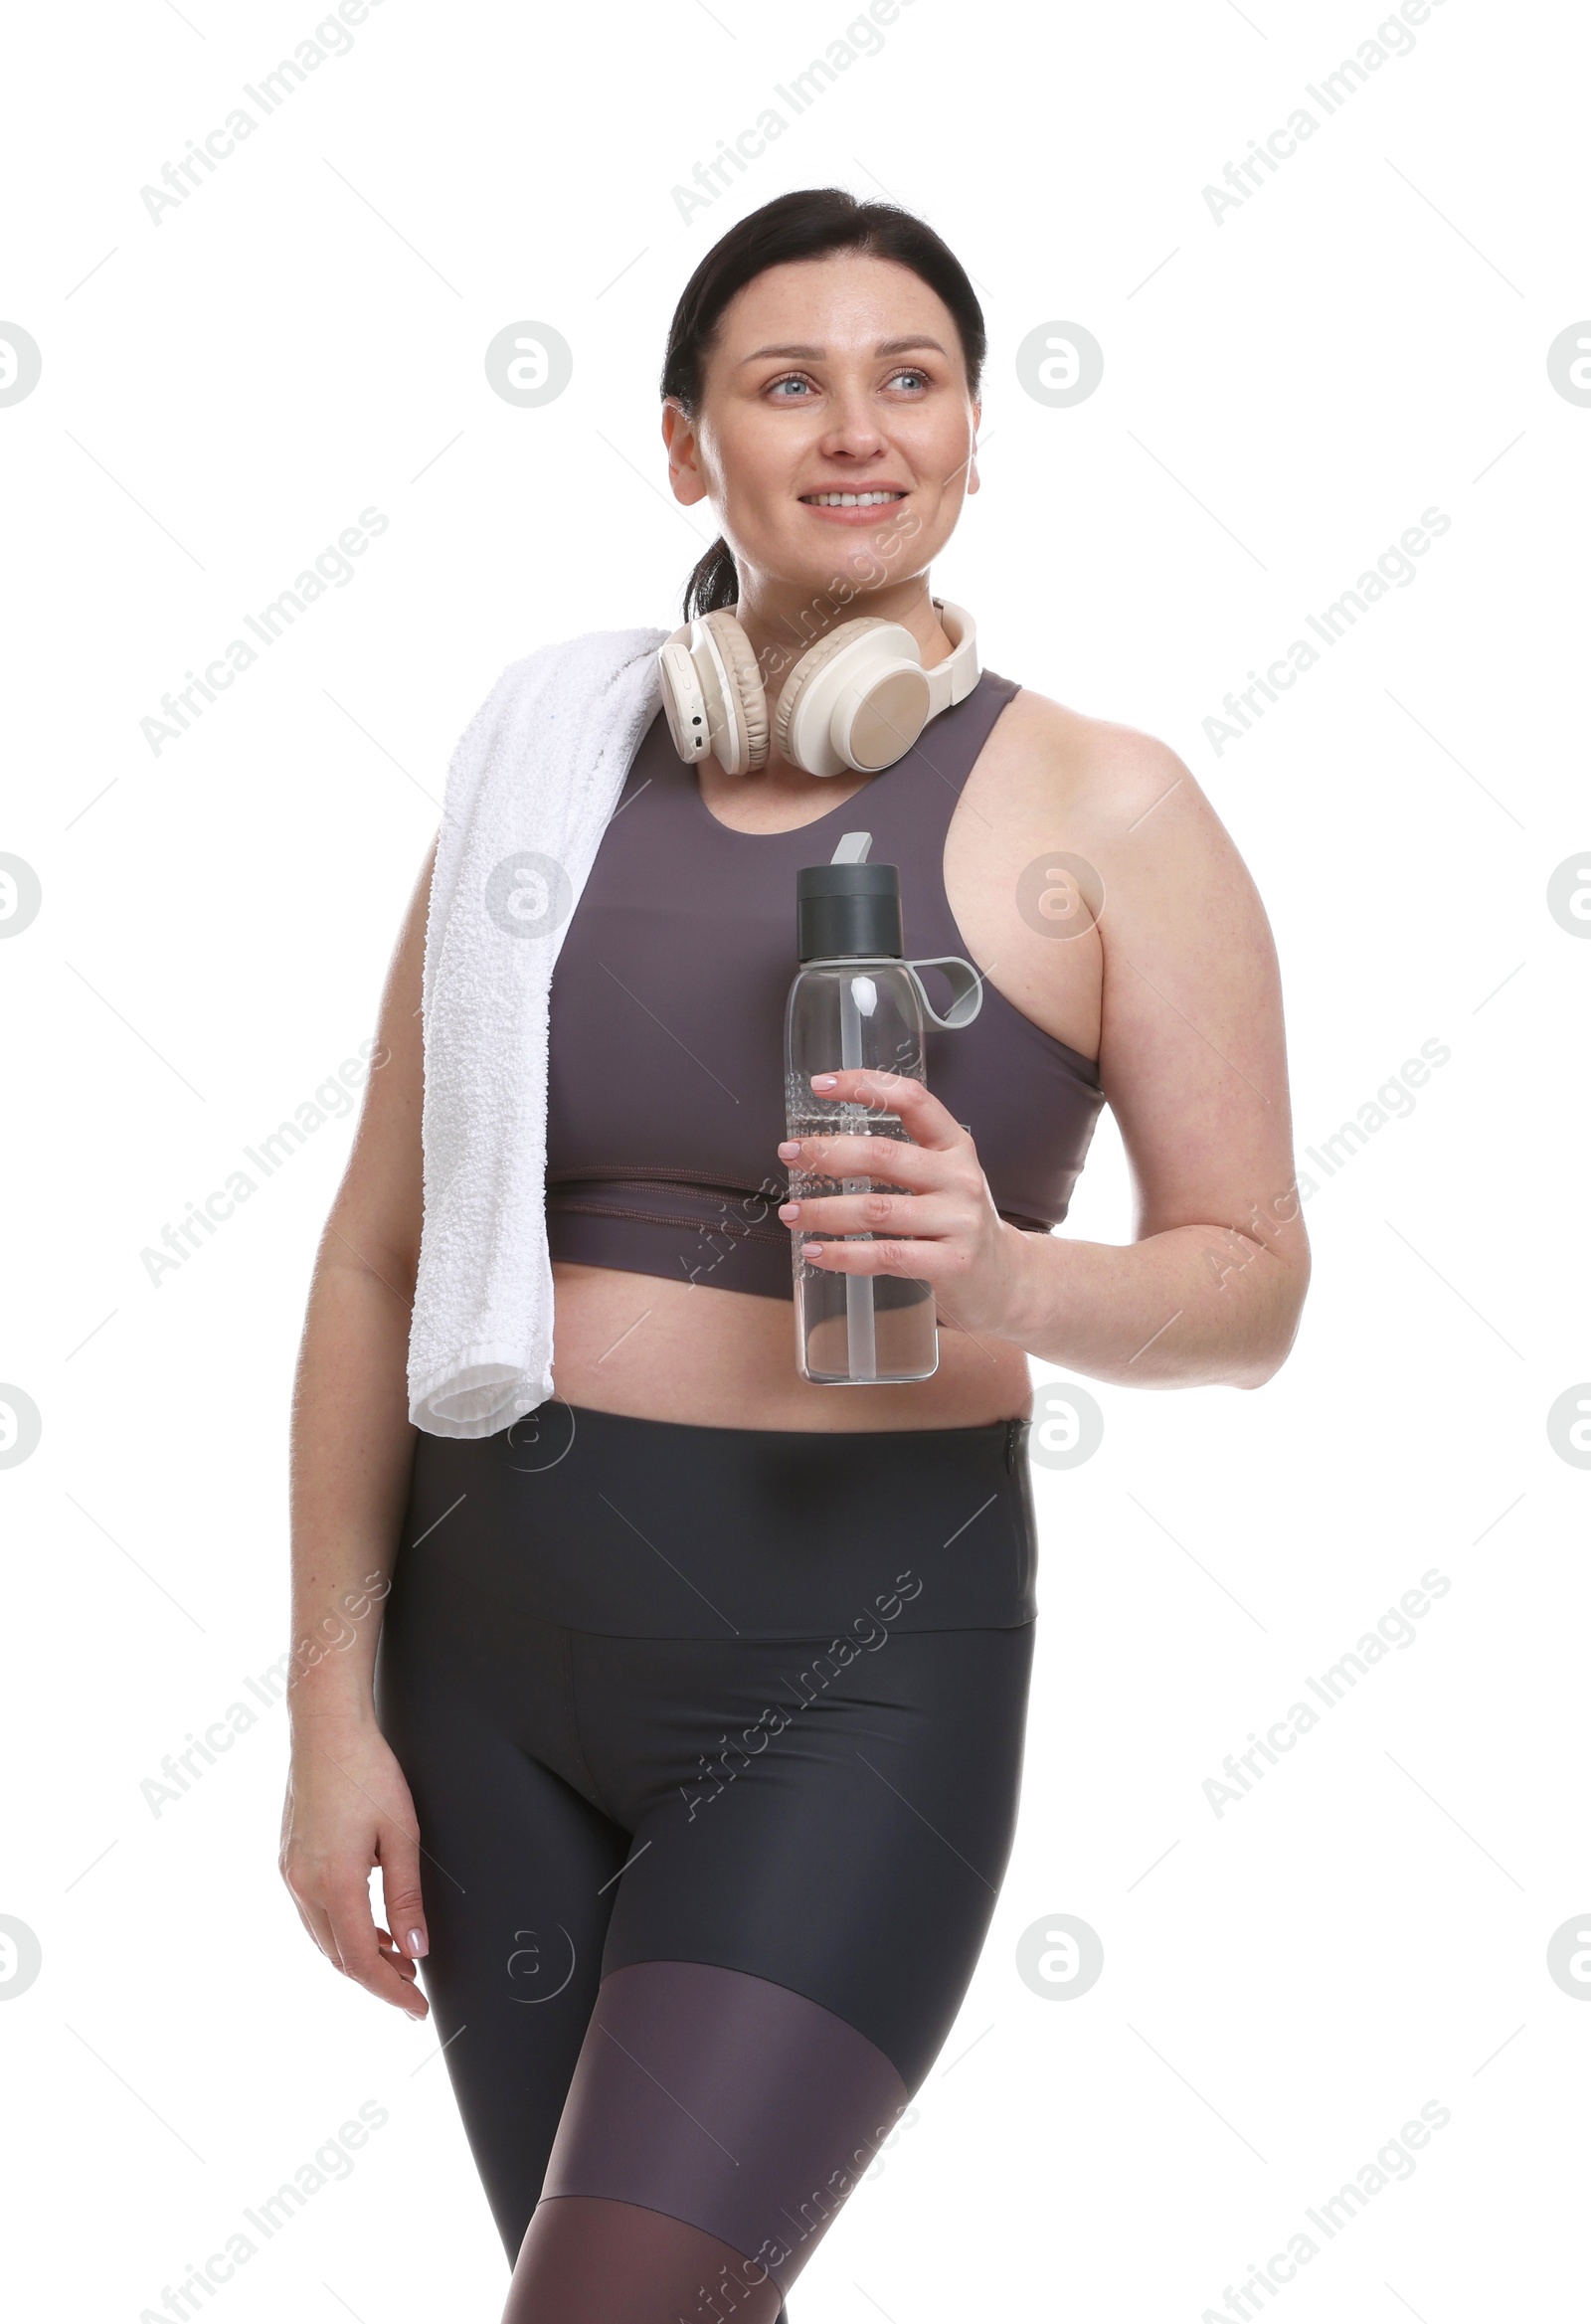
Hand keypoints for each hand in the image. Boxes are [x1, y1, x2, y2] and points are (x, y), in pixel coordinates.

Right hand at [279, 1715, 430, 2020]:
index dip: (390, 1991)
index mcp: (333, 1882)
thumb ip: (407, 1897)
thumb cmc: (369, 1772)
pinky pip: (313, 1913)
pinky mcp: (288, 1859)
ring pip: (322, 1937)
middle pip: (338, 1956)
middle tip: (413, 1989)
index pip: (360, 1960)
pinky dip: (341, 1930)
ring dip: (358, 1954)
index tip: (416, 2009)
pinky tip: (368, 1924)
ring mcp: (290, 1872)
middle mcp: (303, 1884)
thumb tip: (416, 1949)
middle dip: (376, 1979)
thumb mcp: (401, 1834)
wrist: (326, 1729)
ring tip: (398, 1959)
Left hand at [776, 1068, 1024, 1339]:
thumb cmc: (958, 1224)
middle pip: (883, 1155)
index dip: (865, 1086)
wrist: (1008, 1280)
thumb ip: (900, 1159)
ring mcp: (959, 1221)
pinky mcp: (952, 1263)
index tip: (820, 1084)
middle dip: (827, 1153)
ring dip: (825, 1210)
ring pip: (876, 1209)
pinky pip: (886, 1255)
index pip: (912, 1099)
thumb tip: (822, 1148)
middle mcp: (959, 1177)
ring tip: (791, 1212)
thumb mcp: (944, 1178)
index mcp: (954, 1146)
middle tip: (789, 1154)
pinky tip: (816, 1252)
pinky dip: (843, 1255)